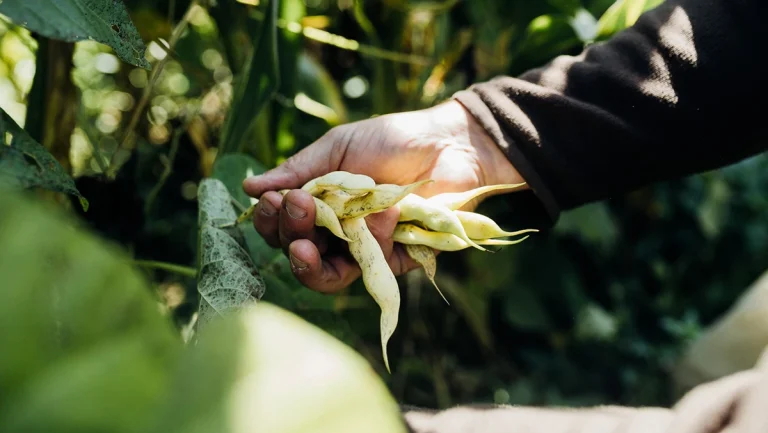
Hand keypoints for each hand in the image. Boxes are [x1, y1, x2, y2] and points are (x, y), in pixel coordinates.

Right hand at [242, 100, 524, 293]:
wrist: (447, 143)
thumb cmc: (390, 141)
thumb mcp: (337, 150)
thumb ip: (298, 171)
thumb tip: (247, 186)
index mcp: (319, 208)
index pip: (284, 228)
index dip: (272, 221)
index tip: (271, 200)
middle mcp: (337, 236)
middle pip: (300, 257)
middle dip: (289, 237)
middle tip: (293, 209)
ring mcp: (366, 251)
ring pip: (328, 277)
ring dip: (312, 262)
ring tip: (309, 241)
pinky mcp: (397, 261)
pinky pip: (373, 265)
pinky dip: (373, 238)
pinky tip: (382, 211)